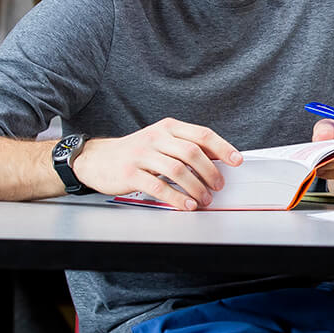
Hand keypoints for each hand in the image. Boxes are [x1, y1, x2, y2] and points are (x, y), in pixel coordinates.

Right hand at [76, 118, 241, 209]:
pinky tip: (186, 204)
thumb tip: (217, 160)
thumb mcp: (161, 141)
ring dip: (196, 187)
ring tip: (205, 199)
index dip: (222, 148)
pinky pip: (158, 187)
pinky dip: (176, 198)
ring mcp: (141, 155)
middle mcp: (155, 138)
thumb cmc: (135, 152)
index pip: (202, 134)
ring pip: (177, 170)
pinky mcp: (130, 173)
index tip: (236, 160)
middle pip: (192, 152)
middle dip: (210, 172)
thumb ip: (185, 146)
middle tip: (218, 186)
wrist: (97, 158)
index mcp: (168, 128)